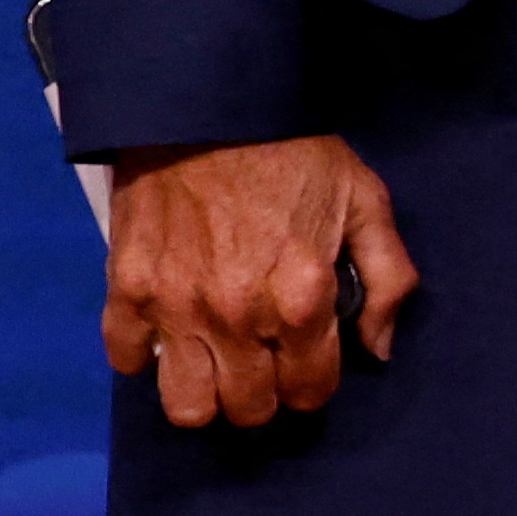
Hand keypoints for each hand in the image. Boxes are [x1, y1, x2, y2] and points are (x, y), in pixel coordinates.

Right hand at [100, 134, 419, 427]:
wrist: (210, 106)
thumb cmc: (295, 153)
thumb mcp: (366, 202)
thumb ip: (389, 280)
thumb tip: (378, 348)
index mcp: (302, 299)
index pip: (309, 391)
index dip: (314, 383)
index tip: (309, 362)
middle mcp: (238, 317)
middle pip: (247, 409)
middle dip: (263, 394)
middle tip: (265, 360)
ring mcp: (177, 309)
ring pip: (186, 406)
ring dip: (205, 392)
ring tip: (218, 362)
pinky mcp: (127, 291)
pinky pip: (128, 360)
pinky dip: (146, 354)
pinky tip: (170, 329)